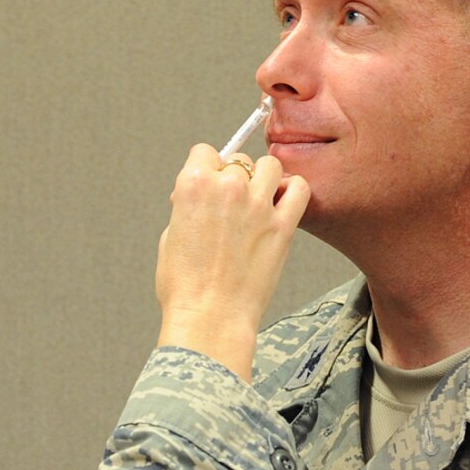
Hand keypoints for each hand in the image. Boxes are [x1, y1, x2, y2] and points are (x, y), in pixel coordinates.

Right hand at [155, 145, 309, 380]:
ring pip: (270, 166)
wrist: (210, 318)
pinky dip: (293, 191)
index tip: (208, 186)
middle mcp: (227, 187)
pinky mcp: (283, 225)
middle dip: (233, 177)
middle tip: (231, 204)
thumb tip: (198, 197)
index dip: (205, 169)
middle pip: (238, 159)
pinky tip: (282, 205)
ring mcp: (258, 204)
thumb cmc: (184, 286)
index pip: (204, 152)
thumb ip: (187, 207)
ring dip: (264, 179)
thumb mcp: (170, 237)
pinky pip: (299, 189)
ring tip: (258, 201)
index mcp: (194, 184)